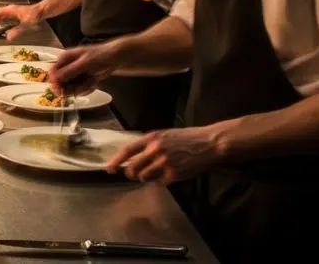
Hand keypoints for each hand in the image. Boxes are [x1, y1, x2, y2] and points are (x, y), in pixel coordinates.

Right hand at [0, 4, 42, 39]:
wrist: (42, 10)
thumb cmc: (35, 14)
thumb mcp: (26, 24)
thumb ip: (17, 30)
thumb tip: (9, 37)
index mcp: (12, 9)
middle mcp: (11, 9)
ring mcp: (13, 11)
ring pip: (1, 13)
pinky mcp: (16, 13)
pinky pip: (5, 15)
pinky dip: (1, 19)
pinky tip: (1, 24)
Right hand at [48, 43, 117, 95]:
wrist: (114, 58)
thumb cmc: (100, 56)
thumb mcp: (85, 63)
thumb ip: (70, 71)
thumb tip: (55, 78)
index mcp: (64, 58)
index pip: (53, 72)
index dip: (55, 83)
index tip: (60, 91)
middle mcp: (66, 66)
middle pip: (61, 83)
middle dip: (72, 87)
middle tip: (84, 87)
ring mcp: (73, 73)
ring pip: (70, 88)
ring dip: (81, 88)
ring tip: (92, 81)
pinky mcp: (80, 79)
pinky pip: (78, 89)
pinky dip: (86, 88)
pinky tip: (94, 82)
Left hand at [106, 126, 223, 184]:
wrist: (209, 143)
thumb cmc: (187, 138)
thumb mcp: (165, 135)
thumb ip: (149, 143)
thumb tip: (134, 156)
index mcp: (152, 138)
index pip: (127, 150)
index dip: (116, 160)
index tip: (109, 169)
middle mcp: (155, 150)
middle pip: (132, 168)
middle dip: (130, 173)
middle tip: (133, 174)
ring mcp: (164, 163)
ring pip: (144, 177)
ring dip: (146, 177)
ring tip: (155, 172)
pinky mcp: (174, 174)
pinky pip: (159, 183)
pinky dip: (160, 182)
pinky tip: (168, 175)